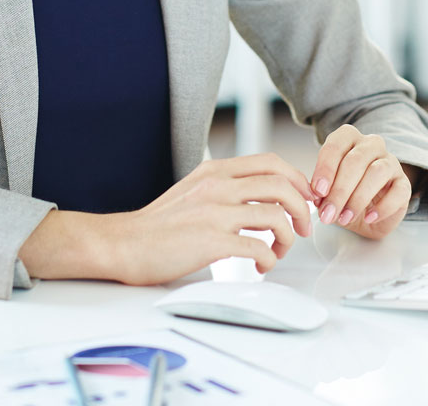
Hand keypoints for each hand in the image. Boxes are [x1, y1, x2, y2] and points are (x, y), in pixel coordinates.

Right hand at [95, 153, 314, 285]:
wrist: (123, 244)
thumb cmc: (158, 225)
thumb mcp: (194, 189)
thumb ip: (224, 186)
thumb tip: (259, 194)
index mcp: (215, 171)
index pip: (271, 162)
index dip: (297, 179)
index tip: (305, 198)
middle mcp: (218, 186)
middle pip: (281, 186)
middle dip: (302, 208)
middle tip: (304, 228)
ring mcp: (215, 213)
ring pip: (276, 215)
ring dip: (288, 237)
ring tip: (279, 250)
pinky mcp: (211, 241)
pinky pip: (258, 246)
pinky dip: (269, 258)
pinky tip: (261, 265)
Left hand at [310, 125, 412, 239]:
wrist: (366, 215)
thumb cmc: (344, 195)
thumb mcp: (327, 191)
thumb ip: (321, 189)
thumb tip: (317, 195)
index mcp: (349, 139)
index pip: (336, 145)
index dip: (325, 168)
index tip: (318, 191)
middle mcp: (371, 146)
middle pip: (355, 161)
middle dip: (339, 190)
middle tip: (328, 213)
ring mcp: (390, 163)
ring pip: (376, 172)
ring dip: (358, 199)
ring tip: (345, 217)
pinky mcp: (404, 184)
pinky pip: (398, 192)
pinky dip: (382, 207)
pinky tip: (369, 217)